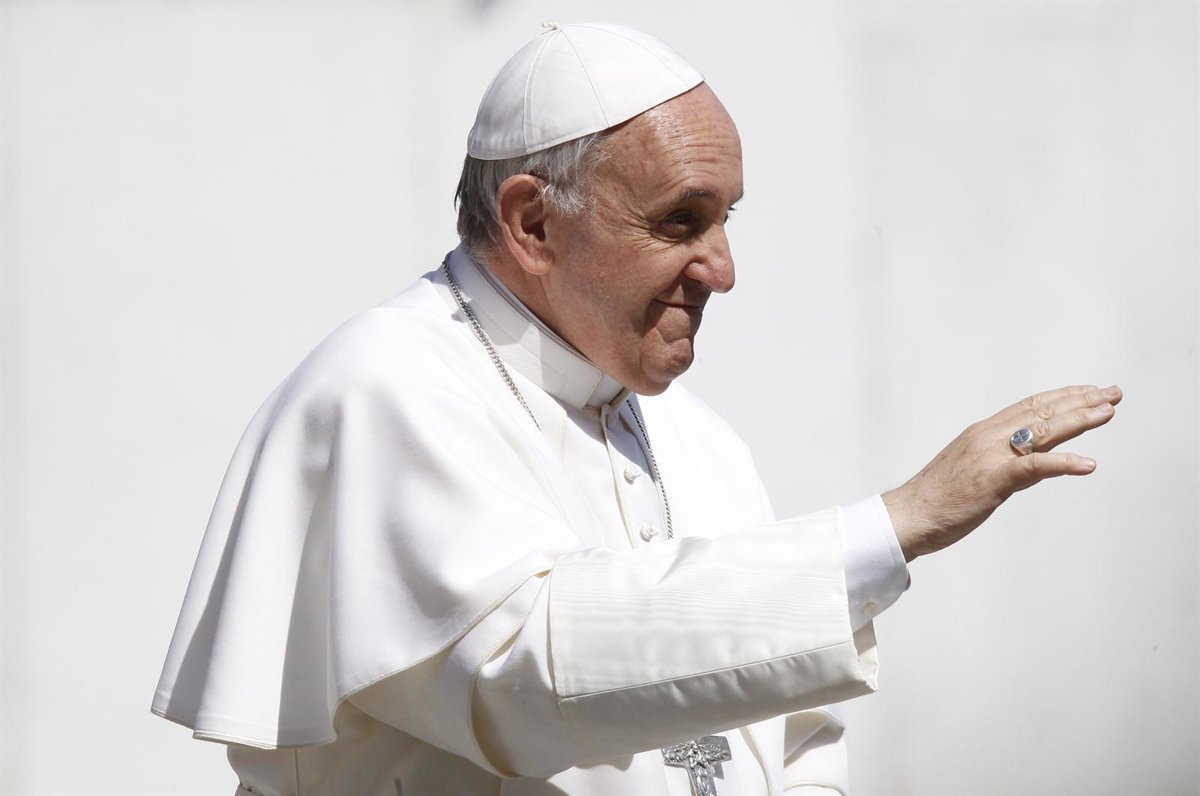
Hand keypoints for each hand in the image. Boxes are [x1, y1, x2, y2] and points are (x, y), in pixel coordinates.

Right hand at [882, 384, 1121, 561]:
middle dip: (1080, 401)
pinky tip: (1089, 464)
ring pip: (1042, 431)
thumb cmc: (936, 500)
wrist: (907, 516)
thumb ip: (1006, 464)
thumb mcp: (974, 473)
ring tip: (1108, 412)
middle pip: (1041, 412)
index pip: (1029, 406)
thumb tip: (1036, 466)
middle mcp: (987, 437)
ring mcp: (990, 456)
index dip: (1063, 396)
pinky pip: (1035, 467)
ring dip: (1079, 420)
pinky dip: (1064, 463)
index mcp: (981, 433)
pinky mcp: (993, 480)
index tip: (1090, 391)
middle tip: (1112, 393)